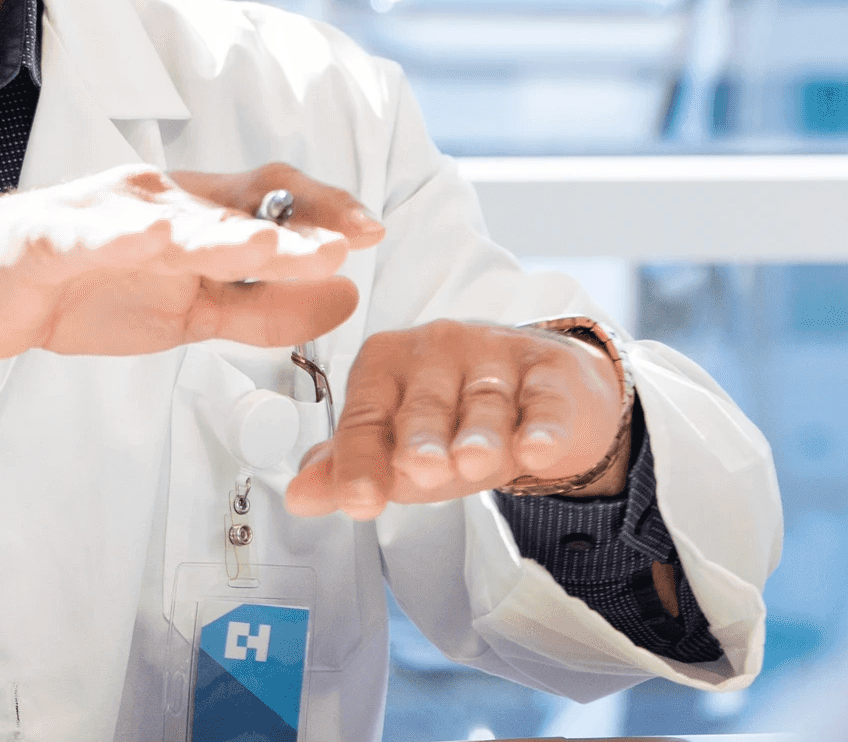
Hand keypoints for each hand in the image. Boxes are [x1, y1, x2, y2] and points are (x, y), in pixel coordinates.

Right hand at [0, 163, 384, 367]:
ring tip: (274, 243)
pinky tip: (153, 239)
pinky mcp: (55, 237)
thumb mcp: (191, 313)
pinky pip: (93, 234)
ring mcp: (108, 215)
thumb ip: (265, 308)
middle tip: (351, 237)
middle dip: (298, 222)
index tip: (371, 233)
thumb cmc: (86, 289)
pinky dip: (123, 234)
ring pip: (179, 220)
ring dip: (228, 231)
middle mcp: (161, 202)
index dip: (323, 210)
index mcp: (195, 215)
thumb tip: (347, 297)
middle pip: (238, 205)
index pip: (271, 198)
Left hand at [283, 320, 627, 519]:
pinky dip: (542, 427)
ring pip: (483, 402)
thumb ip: (351, 469)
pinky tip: (535, 448)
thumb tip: (299, 497)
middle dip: (421, 438)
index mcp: (386, 363)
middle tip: (419, 470)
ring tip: (473, 462)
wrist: (539, 397)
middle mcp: (437, 348)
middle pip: (424, 404)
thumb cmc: (456, 422)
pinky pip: (543, 402)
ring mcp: (495, 355)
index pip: (366, 415)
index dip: (360, 459)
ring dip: (478, 435)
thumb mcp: (400, 447)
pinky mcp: (547, 372)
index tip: (360, 500)